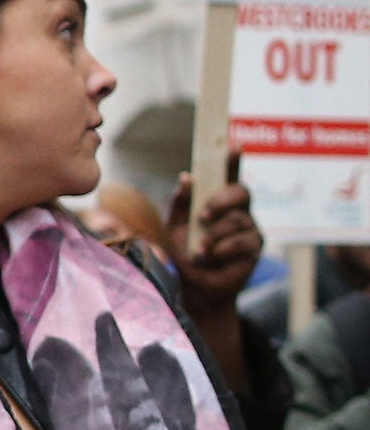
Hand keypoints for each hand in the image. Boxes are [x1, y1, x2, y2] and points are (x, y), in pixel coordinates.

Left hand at [166, 152, 261, 318]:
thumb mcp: (174, 225)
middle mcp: (238, 210)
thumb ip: (180, 202)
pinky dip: (222, 249)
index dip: (232, 159)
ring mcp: (249, 227)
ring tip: (199, 250)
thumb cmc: (183, 251)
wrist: (193, 285)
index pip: (228, 175)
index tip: (233, 144)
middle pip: (241, 192)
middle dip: (221, 201)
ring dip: (213, 235)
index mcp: (218, 200)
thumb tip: (187, 177)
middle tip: (203, 215)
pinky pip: (242, 241)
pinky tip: (211, 257)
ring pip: (237, 220)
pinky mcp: (254, 247)